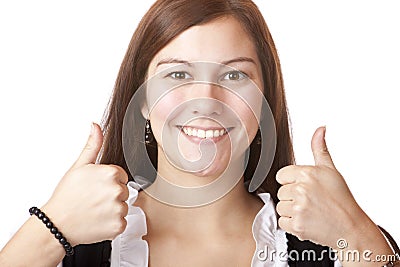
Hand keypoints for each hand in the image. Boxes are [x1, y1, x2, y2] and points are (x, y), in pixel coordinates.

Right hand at [42, 123, 128, 245]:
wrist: (56, 224)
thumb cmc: (66, 196)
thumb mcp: (79, 166)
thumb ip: (92, 145)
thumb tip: (96, 126)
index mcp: (111, 173)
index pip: (122, 176)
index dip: (109, 182)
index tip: (96, 188)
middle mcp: (117, 190)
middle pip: (124, 191)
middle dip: (112, 195)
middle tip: (94, 200)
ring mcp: (119, 209)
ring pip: (124, 207)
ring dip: (113, 210)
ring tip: (95, 211)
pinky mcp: (119, 226)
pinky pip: (122, 223)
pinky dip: (112, 224)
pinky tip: (98, 221)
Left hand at [276, 126, 366, 247]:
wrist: (350, 226)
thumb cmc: (341, 198)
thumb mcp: (330, 170)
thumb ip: (320, 149)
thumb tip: (320, 129)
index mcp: (306, 173)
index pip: (281, 176)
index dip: (291, 182)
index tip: (303, 188)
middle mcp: (301, 189)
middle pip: (281, 192)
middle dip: (292, 197)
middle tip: (310, 201)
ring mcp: (298, 207)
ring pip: (280, 207)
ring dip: (291, 211)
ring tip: (309, 211)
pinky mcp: (297, 225)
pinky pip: (282, 221)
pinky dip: (291, 224)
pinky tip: (306, 221)